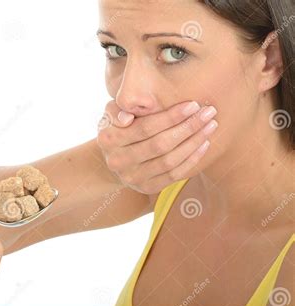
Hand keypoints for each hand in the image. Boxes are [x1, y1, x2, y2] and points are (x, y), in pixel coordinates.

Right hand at [97, 100, 217, 193]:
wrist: (113, 158)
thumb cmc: (118, 127)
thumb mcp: (111, 114)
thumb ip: (118, 110)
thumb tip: (127, 117)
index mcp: (108, 140)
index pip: (144, 128)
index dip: (170, 117)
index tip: (192, 105)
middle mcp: (118, 161)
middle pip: (159, 145)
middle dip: (187, 127)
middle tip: (208, 113)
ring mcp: (132, 177)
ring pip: (169, 161)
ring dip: (193, 143)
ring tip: (210, 126)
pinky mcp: (146, 188)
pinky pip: (173, 175)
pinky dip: (191, 160)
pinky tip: (204, 144)